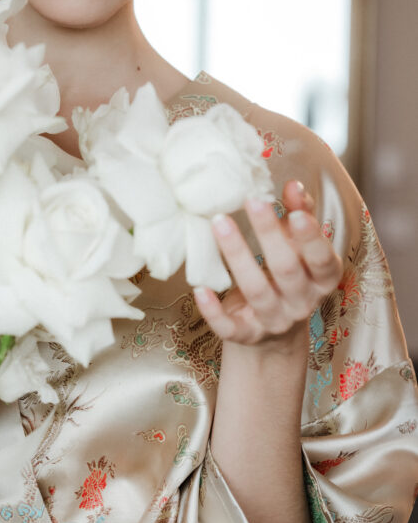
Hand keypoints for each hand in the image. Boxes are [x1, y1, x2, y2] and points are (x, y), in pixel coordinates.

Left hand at [194, 179, 341, 346]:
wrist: (273, 332)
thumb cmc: (287, 276)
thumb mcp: (298, 248)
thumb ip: (300, 215)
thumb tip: (294, 186)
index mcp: (321, 279)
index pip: (322, 260)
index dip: (311, 238)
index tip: (295, 213)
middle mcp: (302, 303)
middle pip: (286, 269)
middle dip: (270, 234)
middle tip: (252, 201)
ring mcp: (274, 321)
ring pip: (257, 290)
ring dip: (237, 256)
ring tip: (219, 223)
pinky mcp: (246, 336)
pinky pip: (230, 327)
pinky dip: (213, 311)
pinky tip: (199, 289)